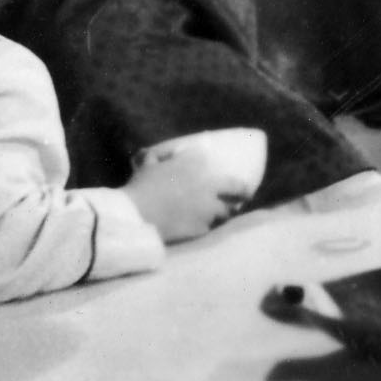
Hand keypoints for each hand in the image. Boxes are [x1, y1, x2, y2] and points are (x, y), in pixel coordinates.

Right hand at [120, 149, 246, 242]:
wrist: (135, 214)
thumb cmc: (139, 186)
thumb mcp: (148, 165)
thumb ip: (157, 158)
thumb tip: (154, 153)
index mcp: (197, 163)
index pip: (217, 163)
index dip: (218, 170)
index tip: (221, 176)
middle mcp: (209, 183)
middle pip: (238, 187)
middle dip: (243, 191)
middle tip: (246, 195)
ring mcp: (208, 207)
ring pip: (226, 211)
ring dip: (224, 212)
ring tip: (223, 214)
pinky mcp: (203, 227)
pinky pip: (210, 227)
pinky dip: (208, 226)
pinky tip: (204, 226)